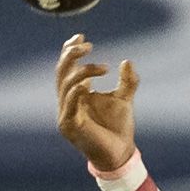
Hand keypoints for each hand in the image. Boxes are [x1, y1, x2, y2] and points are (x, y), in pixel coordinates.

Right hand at [56, 34, 138, 170]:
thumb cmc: (119, 128)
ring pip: (65, 84)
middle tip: (88, 45)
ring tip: (103, 68)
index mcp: (76, 93)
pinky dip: (76, 91)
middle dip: (71, 55)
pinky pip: (68, 105)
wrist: (120, 153)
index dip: (70, 50)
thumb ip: (127, 81)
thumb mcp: (125, 99)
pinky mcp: (68, 126)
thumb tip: (127, 61)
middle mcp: (67, 101)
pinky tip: (88, 84)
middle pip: (62, 71)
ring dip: (83, 72)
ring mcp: (65, 114)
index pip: (66, 67)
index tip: (82, 37)